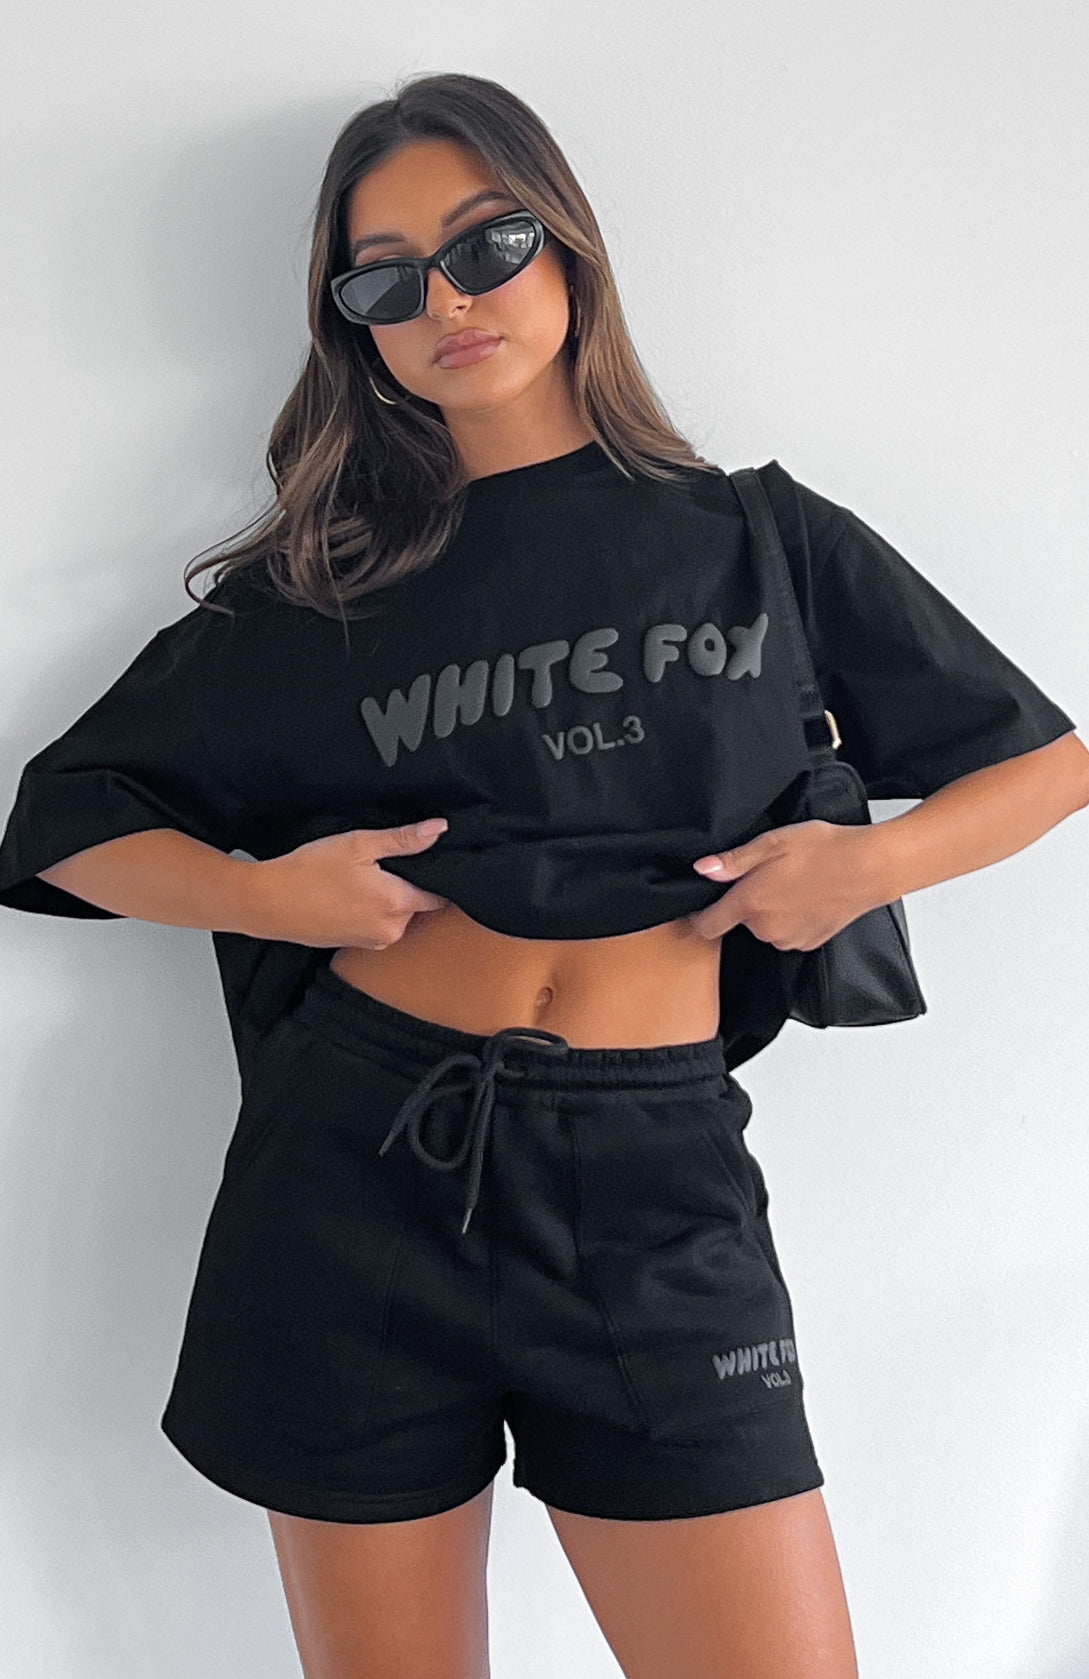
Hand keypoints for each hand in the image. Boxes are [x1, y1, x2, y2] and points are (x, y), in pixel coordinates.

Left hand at [686, 820, 887, 947]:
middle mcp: (766, 929)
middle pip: (739, 923)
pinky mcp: (809, 943)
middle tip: (767, 875)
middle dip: (746, 903)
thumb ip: (733, 861)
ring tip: (792, 883)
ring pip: (765, 929)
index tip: (707, 902)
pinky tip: (807, 897)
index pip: (706, 926)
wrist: (870, 868)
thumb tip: (702, 870)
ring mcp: (789, 940)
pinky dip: (791, 919)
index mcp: (750, 904)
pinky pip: (787, 934)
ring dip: (770, 912)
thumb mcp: (772, 842)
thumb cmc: (824, 850)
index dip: (701, 914)